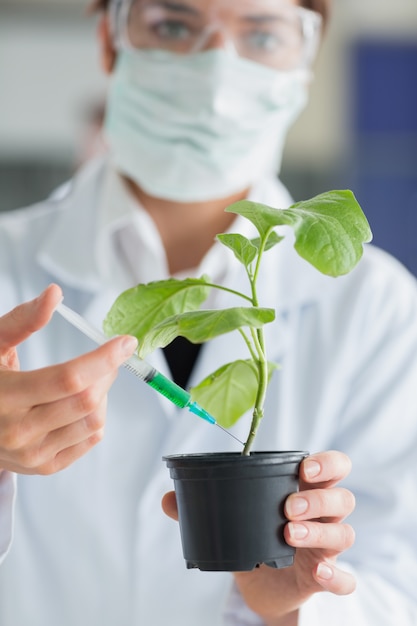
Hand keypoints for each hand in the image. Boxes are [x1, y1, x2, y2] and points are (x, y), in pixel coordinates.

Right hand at [0, 284, 137, 474]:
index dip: (103, 358)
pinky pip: (90, 439)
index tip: (125, 342)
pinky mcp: (44, 466)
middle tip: (107, 357)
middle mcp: (18, 432)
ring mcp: (32, 454)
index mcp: (4, 396)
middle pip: (86, 400)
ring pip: (94, 421)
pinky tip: (79, 402)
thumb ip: (23, 319)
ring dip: (102, 394)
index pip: (68, 378)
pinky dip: (95, 416)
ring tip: (88, 379)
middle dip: (106, 372)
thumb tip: (55, 293)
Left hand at [162, 450, 355, 624]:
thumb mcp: (233, 517)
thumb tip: (167, 498)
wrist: (263, 583)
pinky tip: (318, 574)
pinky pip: (346, 579)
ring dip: (320, 532)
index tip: (304, 468)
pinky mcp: (323, 578)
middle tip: (286, 508)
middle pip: (343, 498)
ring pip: (344, 533)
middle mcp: (323, 516)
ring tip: (289, 534)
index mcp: (305, 491)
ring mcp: (326, 548)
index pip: (334, 467)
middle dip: (318, 499)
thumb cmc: (257, 537)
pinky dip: (336, 576)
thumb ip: (203, 505)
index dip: (327, 463)